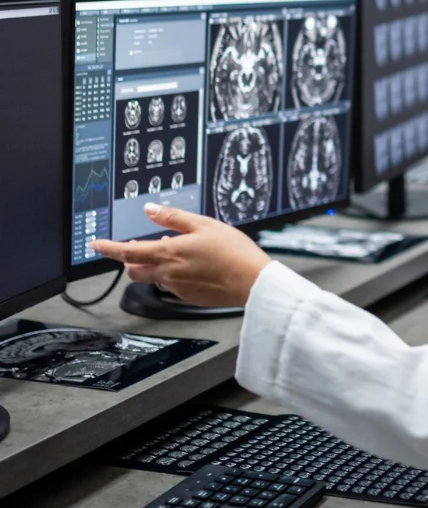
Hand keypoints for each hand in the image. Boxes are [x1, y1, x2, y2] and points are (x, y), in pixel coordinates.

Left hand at [89, 203, 271, 307]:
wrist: (252, 282)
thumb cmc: (233, 252)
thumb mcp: (204, 224)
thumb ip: (173, 217)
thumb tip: (151, 210)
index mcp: (168, 254)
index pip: (126, 253)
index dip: (107, 248)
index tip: (95, 244)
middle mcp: (168, 274)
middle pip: (134, 270)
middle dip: (131, 259)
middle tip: (137, 248)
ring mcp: (178, 288)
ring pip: (154, 277)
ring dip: (155, 265)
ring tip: (177, 252)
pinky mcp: (190, 297)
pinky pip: (172, 285)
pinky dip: (173, 274)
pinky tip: (192, 266)